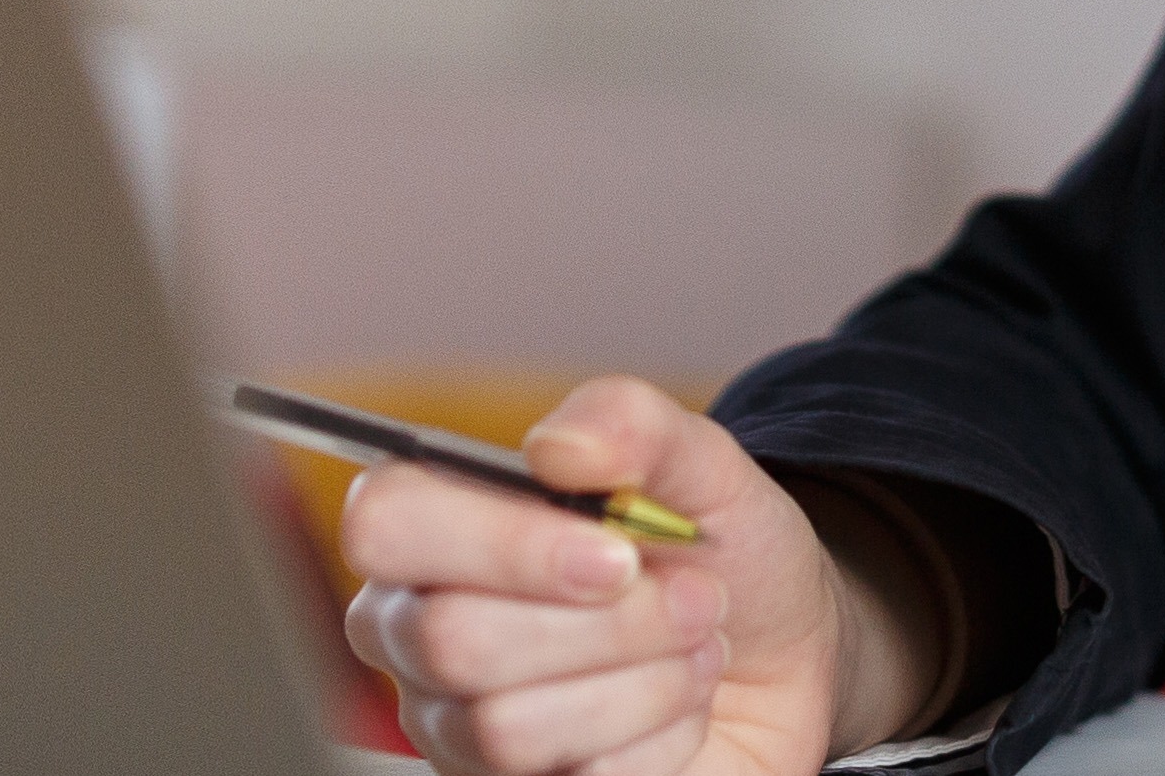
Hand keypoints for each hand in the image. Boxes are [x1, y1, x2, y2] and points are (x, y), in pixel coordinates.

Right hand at [340, 377, 861, 775]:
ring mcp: (454, 723)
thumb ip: (630, 424)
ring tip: (694, 649)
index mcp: (437, 524)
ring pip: (506, 726)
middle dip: (608, 624)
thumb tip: (554, 446)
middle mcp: (419, 628)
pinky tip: (678, 708)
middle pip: (451, 640)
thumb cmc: (716, 555)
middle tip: (693, 598)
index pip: (385, 523)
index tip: (616, 553)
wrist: (779, 657)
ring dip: (643, 684)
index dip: (502, 543)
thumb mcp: (703, 465)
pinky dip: (656, 741)